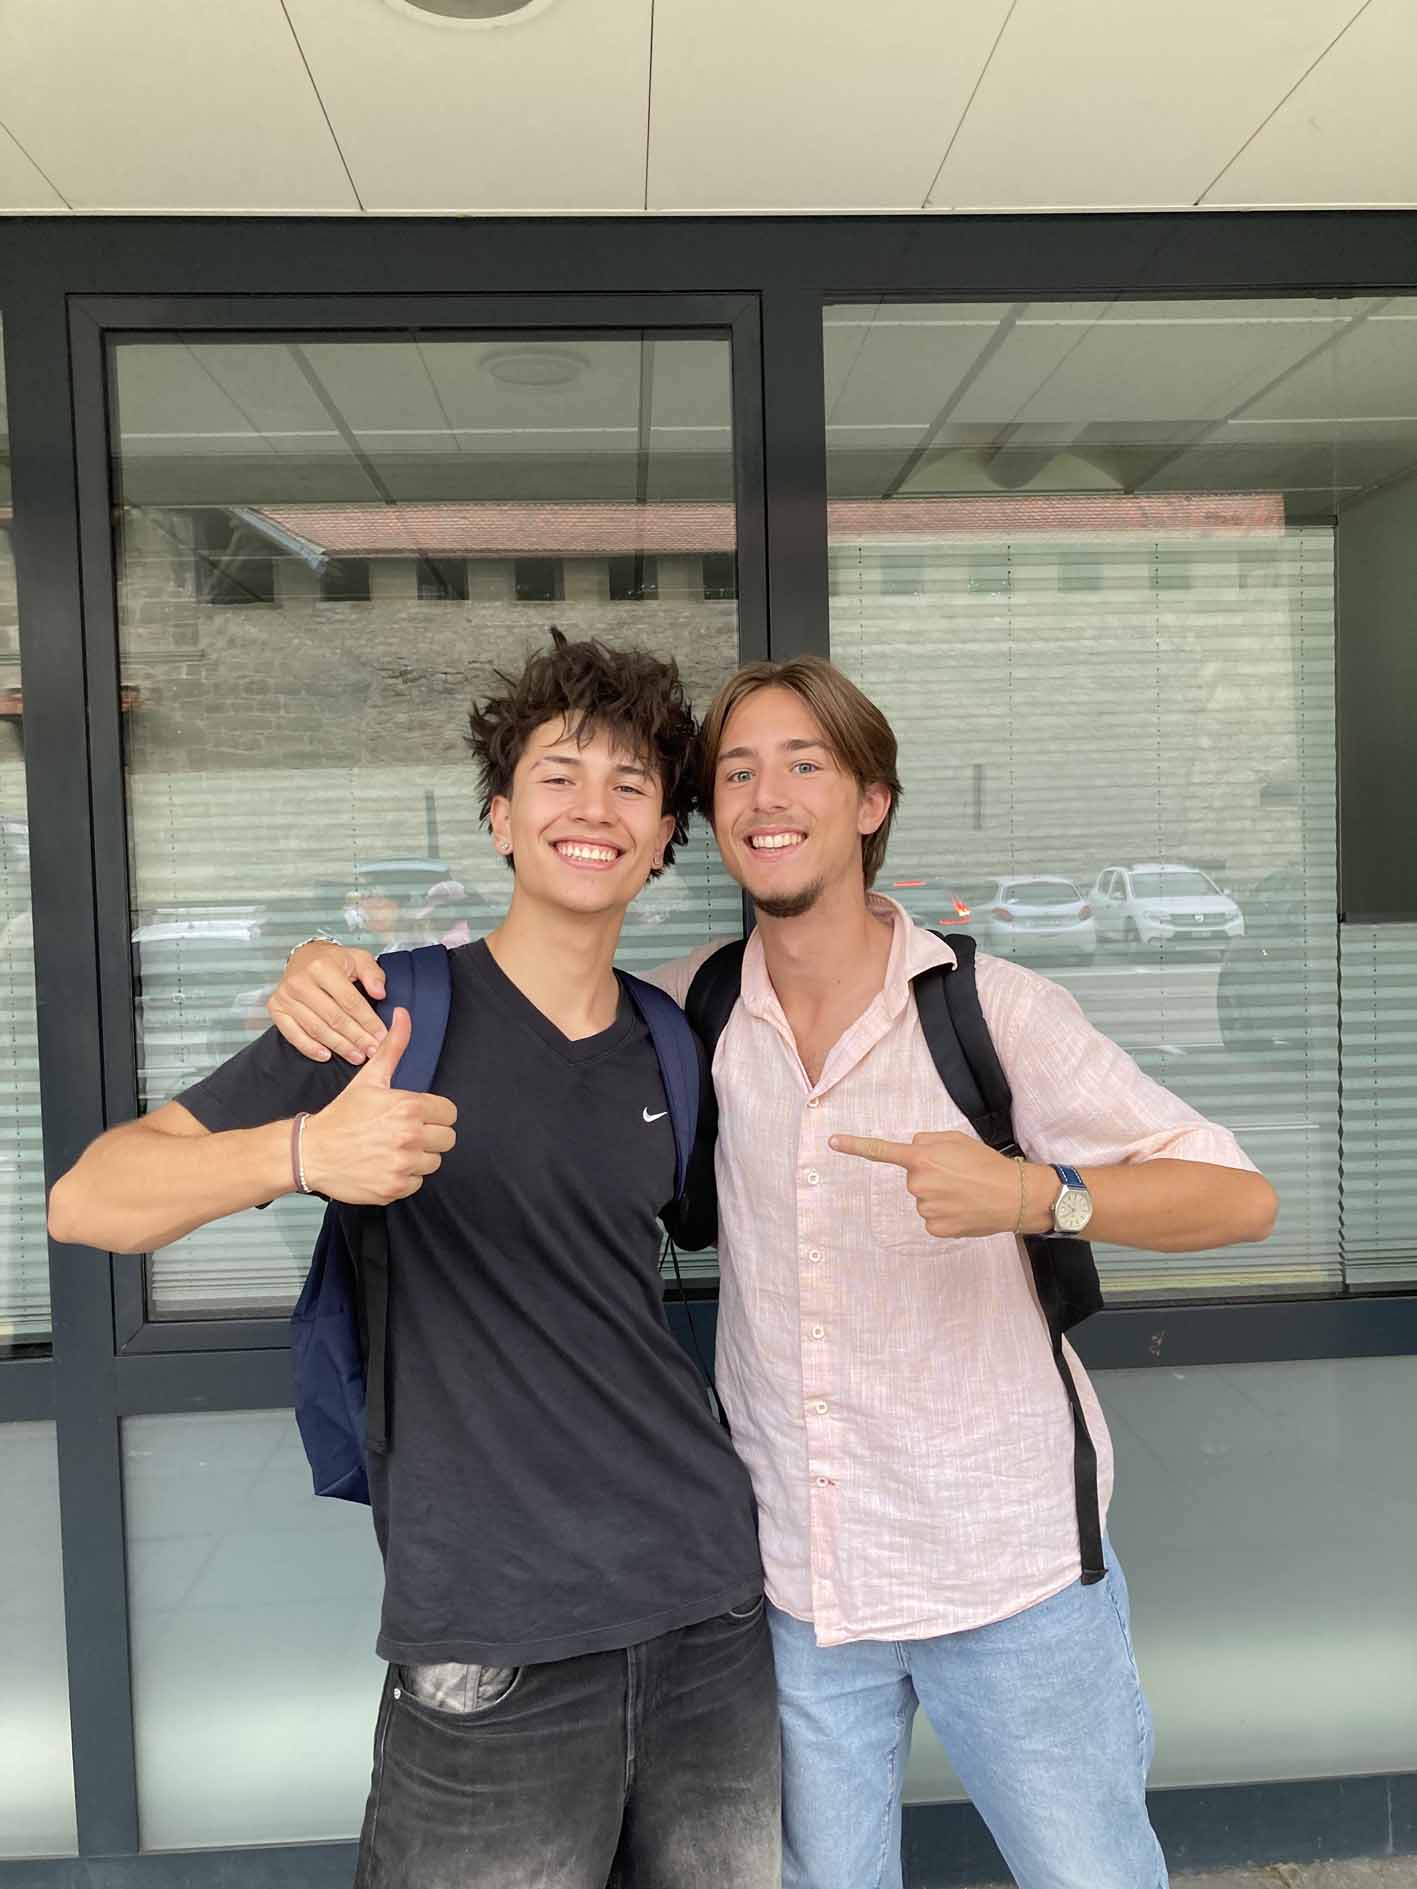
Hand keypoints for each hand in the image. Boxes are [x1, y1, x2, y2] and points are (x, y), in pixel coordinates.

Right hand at [269, 942, 386, 1064]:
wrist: (304, 956)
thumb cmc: (333, 960)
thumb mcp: (358, 958)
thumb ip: (373, 974)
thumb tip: (380, 993)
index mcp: (322, 967)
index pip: (350, 1001)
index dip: (368, 1021)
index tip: (381, 1036)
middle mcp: (301, 982)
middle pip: (334, 1017)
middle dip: (356, 1038)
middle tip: (371, 1051)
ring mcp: (286, 996)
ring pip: (316, 1028)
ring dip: (338, 1046)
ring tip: (356, 1056)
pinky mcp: (276, 1008)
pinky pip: (293, 1034)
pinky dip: (309, 1048)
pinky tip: (326, 1055)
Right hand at [301, 1009, 456, 1205]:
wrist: (311, 1151)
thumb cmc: (342, 1114)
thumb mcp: (369, 1078)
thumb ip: (393, 1047)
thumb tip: (404, 1014)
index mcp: (410, 1107)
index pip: (449, 1113)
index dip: (435, 1114)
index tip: (417, 1116)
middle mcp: (410, 1137)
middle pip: (446, 1139)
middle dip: (430, 1136)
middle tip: (405, 1133)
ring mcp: (403, 1165)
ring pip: (433, 1162)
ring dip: (418, 1157)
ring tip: (392, 1149)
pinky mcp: (395, 1188)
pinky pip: (417, 1183)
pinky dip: (404, 1178)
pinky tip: (385, 1166)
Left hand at [828, 1130, 1051, 1239]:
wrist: (1015, 1195)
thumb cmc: (987, 1163)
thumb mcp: (956, 1139)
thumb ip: (927, 1142)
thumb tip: (912, 1152)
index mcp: (922, 1158)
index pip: (882, 1150)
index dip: (855, 1146)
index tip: (832, 1142)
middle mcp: (919, 1184)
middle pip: (914, 1177)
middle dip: (932, 1174)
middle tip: (959, 1174)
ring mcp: (926, 1208)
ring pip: (924, 1199)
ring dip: (940, 1195)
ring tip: (966, 1191)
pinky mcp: (935, 1228)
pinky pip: (932, 1217)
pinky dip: (946, 1214)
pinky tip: (964, 1208)